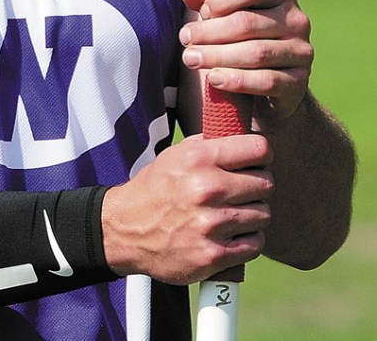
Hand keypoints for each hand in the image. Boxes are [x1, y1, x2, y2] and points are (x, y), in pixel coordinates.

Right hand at [101, 133, 272, 283]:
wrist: (126, 230)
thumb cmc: (156, 188)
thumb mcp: (176, 155)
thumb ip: (210, 145)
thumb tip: (248, 135)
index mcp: (199, 159)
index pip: (259, 149)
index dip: (264, 154)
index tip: (259, 160)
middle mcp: (207, 189)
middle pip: (266, 183)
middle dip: (258, 186)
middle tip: (245, 190)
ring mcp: (211, 224)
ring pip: (263, 215)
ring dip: (253, 215)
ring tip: (234, 213)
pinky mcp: (213, 256)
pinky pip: (255, 244)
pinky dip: (248, 240)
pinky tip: (231, 234)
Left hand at [180, 0, 312, 123]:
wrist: (268, 84)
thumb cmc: (240, 37)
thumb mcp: (223, 13)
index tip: (202, 11)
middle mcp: (297, 20)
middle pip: (248, 23)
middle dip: (210, 32)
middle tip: (184, 39)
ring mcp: (301, 52)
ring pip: (256, 53)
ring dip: (217, 56)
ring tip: (190, 59)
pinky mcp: (298, 82)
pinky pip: (267, 81)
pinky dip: (236, 80)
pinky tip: (213, 78)